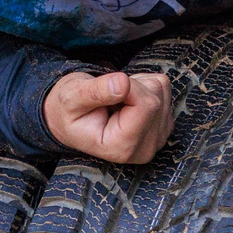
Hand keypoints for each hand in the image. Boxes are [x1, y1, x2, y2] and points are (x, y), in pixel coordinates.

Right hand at [44, 69, 174, 164]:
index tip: (106, 91)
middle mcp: (144, 149)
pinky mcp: (163, 126)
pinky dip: (144, 86)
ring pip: (161, 88)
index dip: (128, 86)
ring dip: (137, 85)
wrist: (70, 119)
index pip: (147, 105)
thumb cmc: (68, 110)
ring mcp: (157, 139)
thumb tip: (123, 83)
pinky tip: (126, 101)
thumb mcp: (71, 98)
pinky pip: (164, 88)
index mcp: (122, 147)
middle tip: (108, 97)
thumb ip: (95, 92)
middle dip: (132, 85)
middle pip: (156, 96)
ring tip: (115, 100)